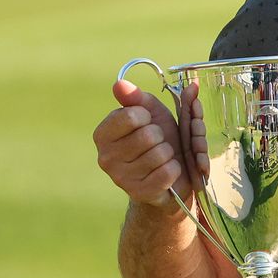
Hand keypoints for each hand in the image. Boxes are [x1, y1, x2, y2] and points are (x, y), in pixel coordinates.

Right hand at [94, 80, 207, 209]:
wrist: (169, 173)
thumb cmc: (159, 139)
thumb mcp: (150, 113)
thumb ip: (137, 97)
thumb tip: (119, 84)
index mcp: (103, 134)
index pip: (131, 115)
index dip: (147, 116)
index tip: (145, 123)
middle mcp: (106, 157)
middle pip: (149, 135)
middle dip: (161, 136)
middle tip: (156, 143)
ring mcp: (121, 178)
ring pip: (160, 154)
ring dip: (169, 153)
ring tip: (161, 157)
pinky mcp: (140, 193)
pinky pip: (168, 172)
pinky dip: (174, 168)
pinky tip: (166, 171)